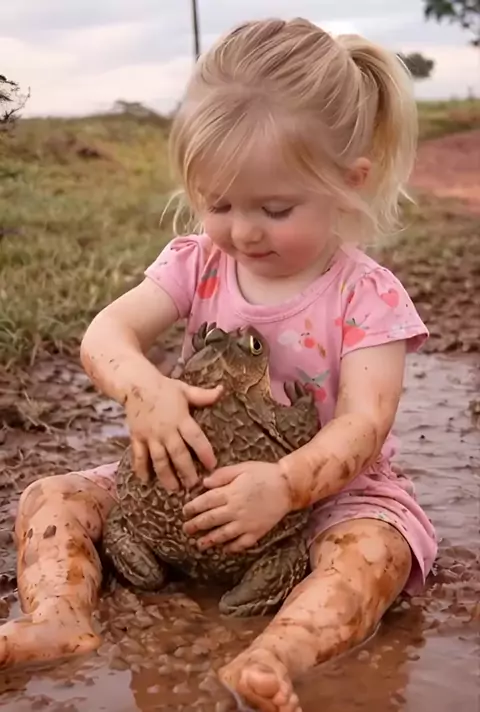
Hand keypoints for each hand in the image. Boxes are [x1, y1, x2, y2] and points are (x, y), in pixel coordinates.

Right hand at [124, 375, 221, 490]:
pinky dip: (141, 468)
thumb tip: (222, 390)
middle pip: (177, 454)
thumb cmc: (164, 388)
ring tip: (174, 488)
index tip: (212, 465)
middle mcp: (166, 430)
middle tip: (194, 485)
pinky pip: (138, 455)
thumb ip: (203, 395)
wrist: (136, 384)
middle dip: (186, 471)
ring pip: (159, 459)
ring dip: (166, 475)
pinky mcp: (137, 437)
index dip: (204, 452)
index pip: (195, 438)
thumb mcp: (185, 390)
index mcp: (181, 418)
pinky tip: (145, 481)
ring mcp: (150, 435)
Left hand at [182, 461, 290, 551]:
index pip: (206, 502)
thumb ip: (222, 475)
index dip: (192, 508)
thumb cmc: (264, 474)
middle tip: (186, 529)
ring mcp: (246, 524)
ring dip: (209, 541)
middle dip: (195, 526)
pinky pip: (241, 544)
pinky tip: (224, 549)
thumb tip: (204, 483)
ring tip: (199, 545)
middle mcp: (236, 510)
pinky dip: (231, 548)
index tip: (184, 512)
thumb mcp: (242, 468)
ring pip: (223, 535)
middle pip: (210, 520)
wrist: (288, 486)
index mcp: (231, 493)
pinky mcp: (257, 532)